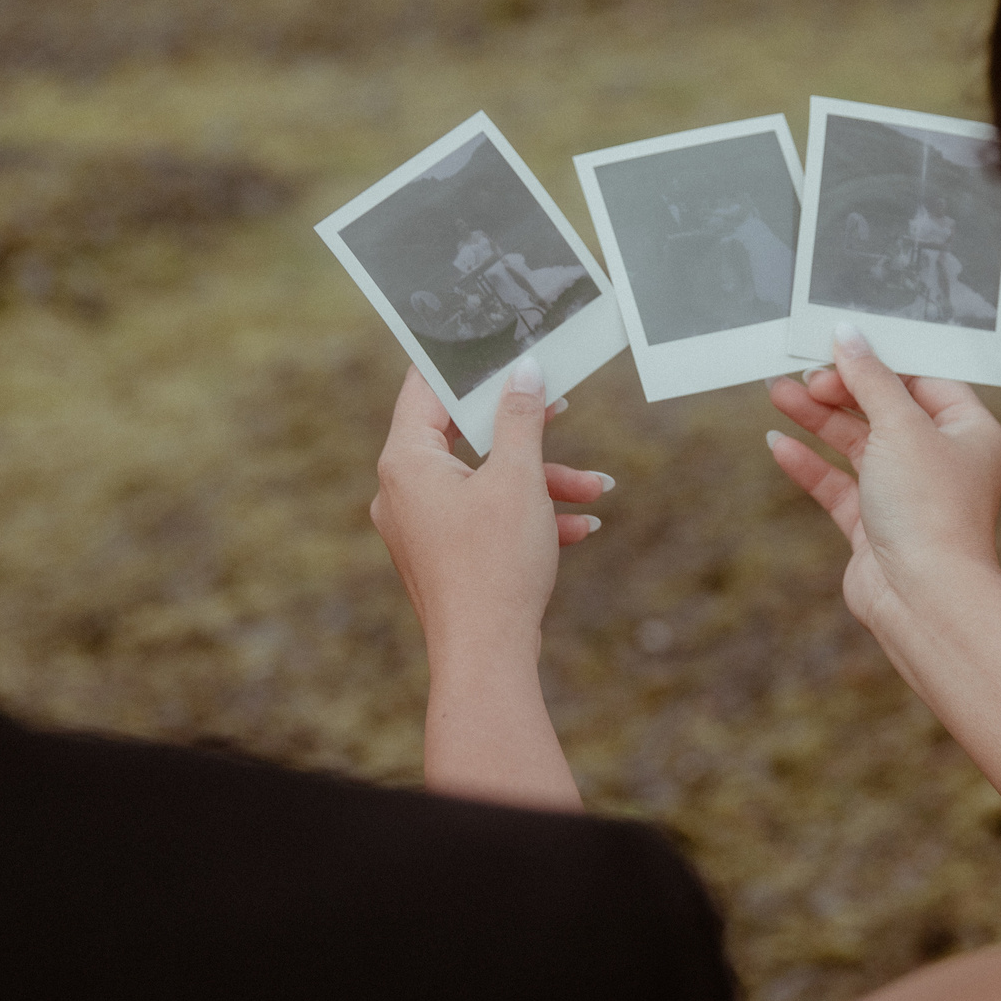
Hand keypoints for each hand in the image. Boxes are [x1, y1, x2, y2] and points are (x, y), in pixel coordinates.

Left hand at [370, 360, 608, 666]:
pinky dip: (528, 514)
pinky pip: (484, 517)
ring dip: (542, 480)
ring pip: (484, 480)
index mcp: (405, 461)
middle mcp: (402, 490)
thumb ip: (521, 417)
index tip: (499, 344)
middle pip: (462, 435)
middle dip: (525, 430)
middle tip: (560, 405)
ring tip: (598, 487)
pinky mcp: (442, 554)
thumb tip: (524, 370)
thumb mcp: (517, 479)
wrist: (486, 657)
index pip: (424, 388)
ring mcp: (420, 525)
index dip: (464, 363)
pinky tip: (580, 525)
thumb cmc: (495, 565)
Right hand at [765, 322, 1000, 634]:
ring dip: (817, 418)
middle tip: (803, 373)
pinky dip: (809, 464)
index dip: (881, 360)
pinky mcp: (874, 526)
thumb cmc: (929, 508)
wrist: (923, 598)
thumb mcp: (900, 426)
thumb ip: (870, 378)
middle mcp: (940, 461)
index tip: (839, 344)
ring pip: (856, 444)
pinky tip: (778, 443)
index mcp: (968, 431)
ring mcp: (906, 495)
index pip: (923, 379)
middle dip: (841, 388)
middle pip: (884, 409)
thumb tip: (848, 334)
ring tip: (775, 391)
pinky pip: (837, 485)